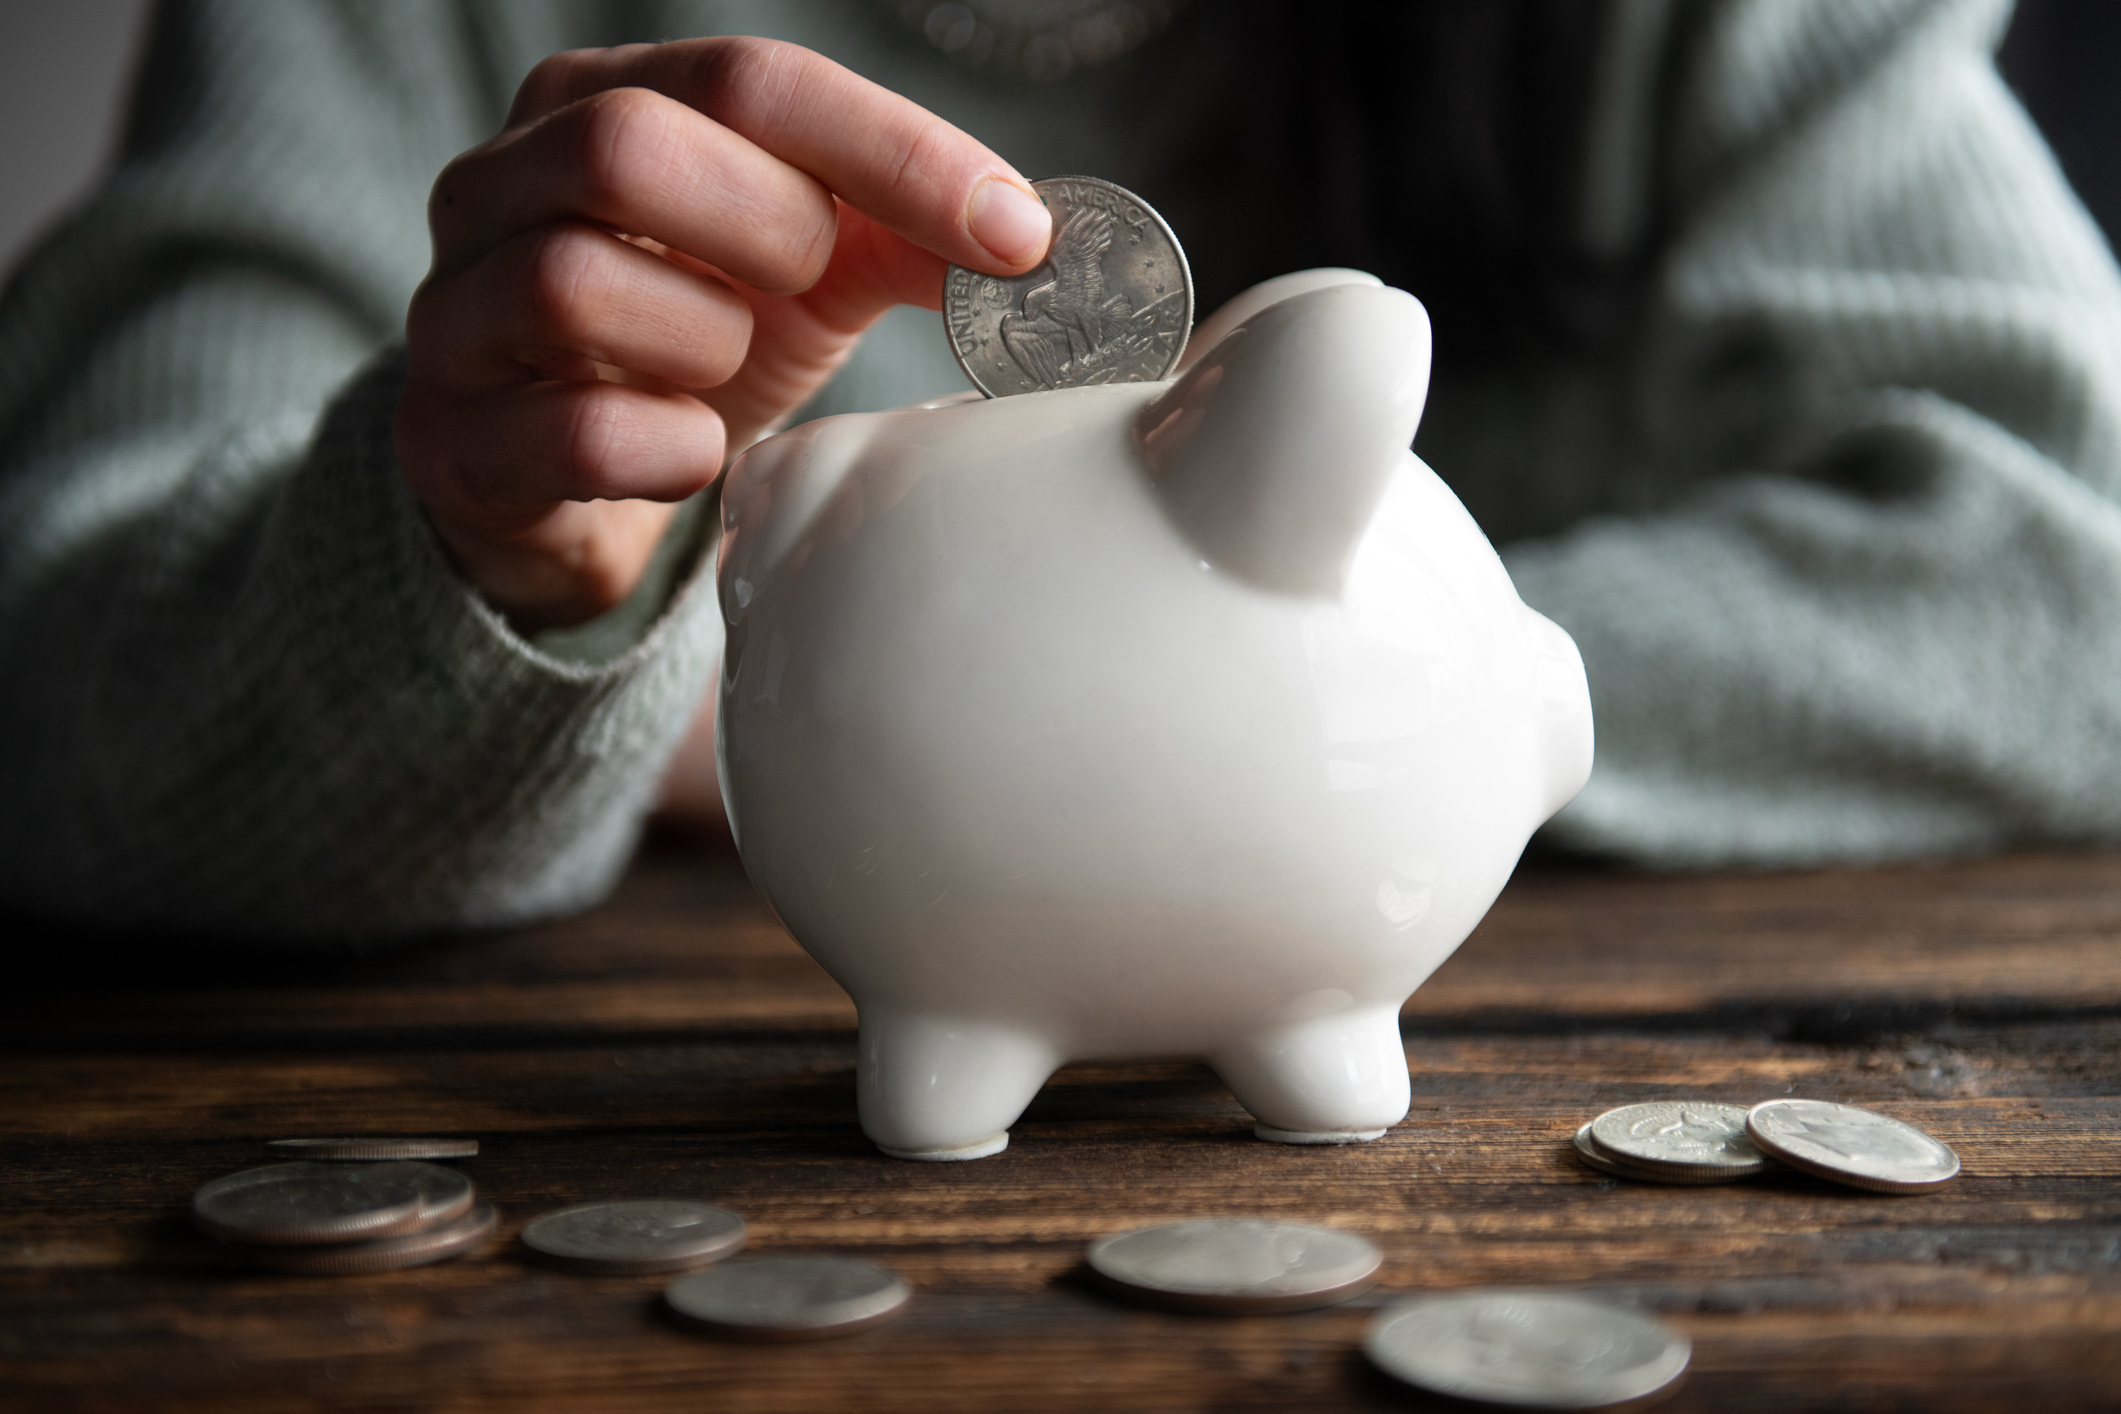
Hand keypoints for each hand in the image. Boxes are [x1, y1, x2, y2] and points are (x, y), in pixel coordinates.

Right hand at [396, 38, 1051, 629]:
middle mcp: (499, 183)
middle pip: (627, 148)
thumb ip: (899, 230)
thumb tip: (1028, 239)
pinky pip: (570, 432)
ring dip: (705, 343)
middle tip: (812, 287)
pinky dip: (666, 452)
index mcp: (597, 101)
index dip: (897, 154)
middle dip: (767, 230)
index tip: (1016, 235)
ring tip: (728, 370)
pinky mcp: (451, 437)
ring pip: (576, 283)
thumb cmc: (689, 341)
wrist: (559, 482)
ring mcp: (457, 310)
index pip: (751, 79)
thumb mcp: (802, 268)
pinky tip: (694, 454)